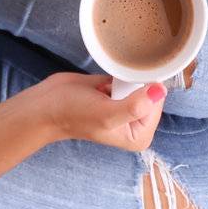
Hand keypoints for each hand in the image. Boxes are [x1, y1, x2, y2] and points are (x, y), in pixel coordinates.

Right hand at [38, 71, 166, 151]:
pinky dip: (119, 73)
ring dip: (127, 77)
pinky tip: (105, 80)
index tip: (125, 89)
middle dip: (135, 84)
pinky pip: (128, 76)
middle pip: (151, 92)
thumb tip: (161, 90)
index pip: (158, 104)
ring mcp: (125, 105)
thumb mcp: (107, 114)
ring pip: (140, 82)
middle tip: (114, 87)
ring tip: (108, 85)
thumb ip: (136, 106)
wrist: (46, 104)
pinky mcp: (115, 90)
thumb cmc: (73, 113)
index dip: (145, 92)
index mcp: (138, 135)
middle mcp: (135, 122)